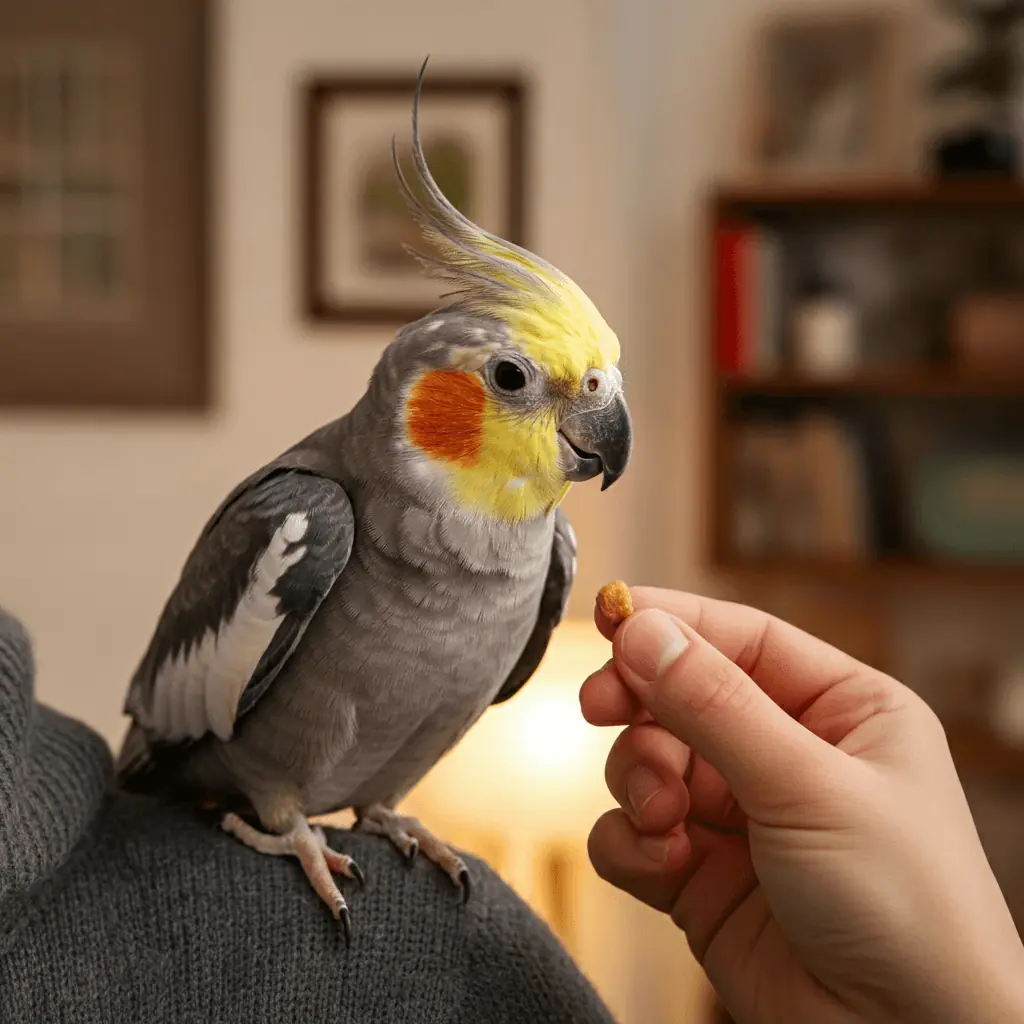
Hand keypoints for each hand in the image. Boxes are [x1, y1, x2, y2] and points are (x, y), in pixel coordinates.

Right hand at [580, 587, 1023, 1023]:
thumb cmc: (906, 909)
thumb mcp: (809, 786)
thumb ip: (715, 703)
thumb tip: (642, 628)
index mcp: (840, 710)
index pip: (739, 637)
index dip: (671, 622)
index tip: (607, 615)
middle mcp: (786, 754)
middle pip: (681, 694)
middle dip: (639, 704)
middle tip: (600, 706)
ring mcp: (740, 815)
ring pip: (647, 761)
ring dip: (638, 781)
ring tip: (665, 816)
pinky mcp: (700, 874)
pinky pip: (633, 832)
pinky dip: (632, 843)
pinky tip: (665, 867)